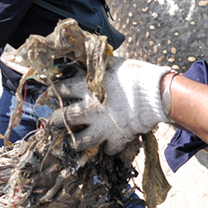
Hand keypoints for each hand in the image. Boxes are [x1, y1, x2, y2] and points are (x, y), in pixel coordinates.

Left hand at [50, 57, 171, 153]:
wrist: (155, 94)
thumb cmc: (135, 75)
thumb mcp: (114, 63)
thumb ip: (100, 65)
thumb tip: (93, 59)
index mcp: (86, 88)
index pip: (62, 90)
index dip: (55, 91)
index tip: (52, 93)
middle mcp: (89, 109)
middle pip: (63, 118)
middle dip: (55, 121)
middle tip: (53, 121)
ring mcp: (102, 126)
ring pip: (80, 141)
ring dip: (75, 141)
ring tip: (72, 141)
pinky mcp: (116, 138)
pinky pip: (107, 148)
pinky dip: (107, 147)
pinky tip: (107, 145)